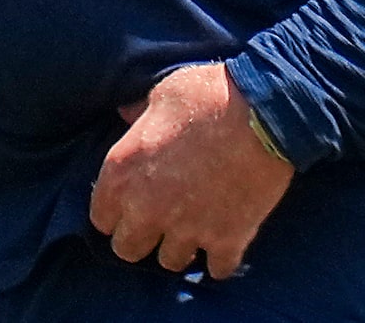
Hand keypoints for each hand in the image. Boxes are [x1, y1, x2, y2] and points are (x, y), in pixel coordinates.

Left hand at [89, 62, 293, 278]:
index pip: (100, 218)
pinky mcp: (228, 239)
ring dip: (177, 249)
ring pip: (170, 263)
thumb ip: (136, 112)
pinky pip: (216, 270)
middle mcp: (148, 207)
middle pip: (127, 250)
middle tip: (154, 225)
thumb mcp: (158, 95)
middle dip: (138, 239)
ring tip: (187, 232)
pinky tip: (220, 244)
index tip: (125, 208)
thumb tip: (126, 114)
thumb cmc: (205, 96)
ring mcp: (188, 228)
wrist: (264, 112)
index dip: (112, 214)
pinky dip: (218, 260)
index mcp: (122, 171)